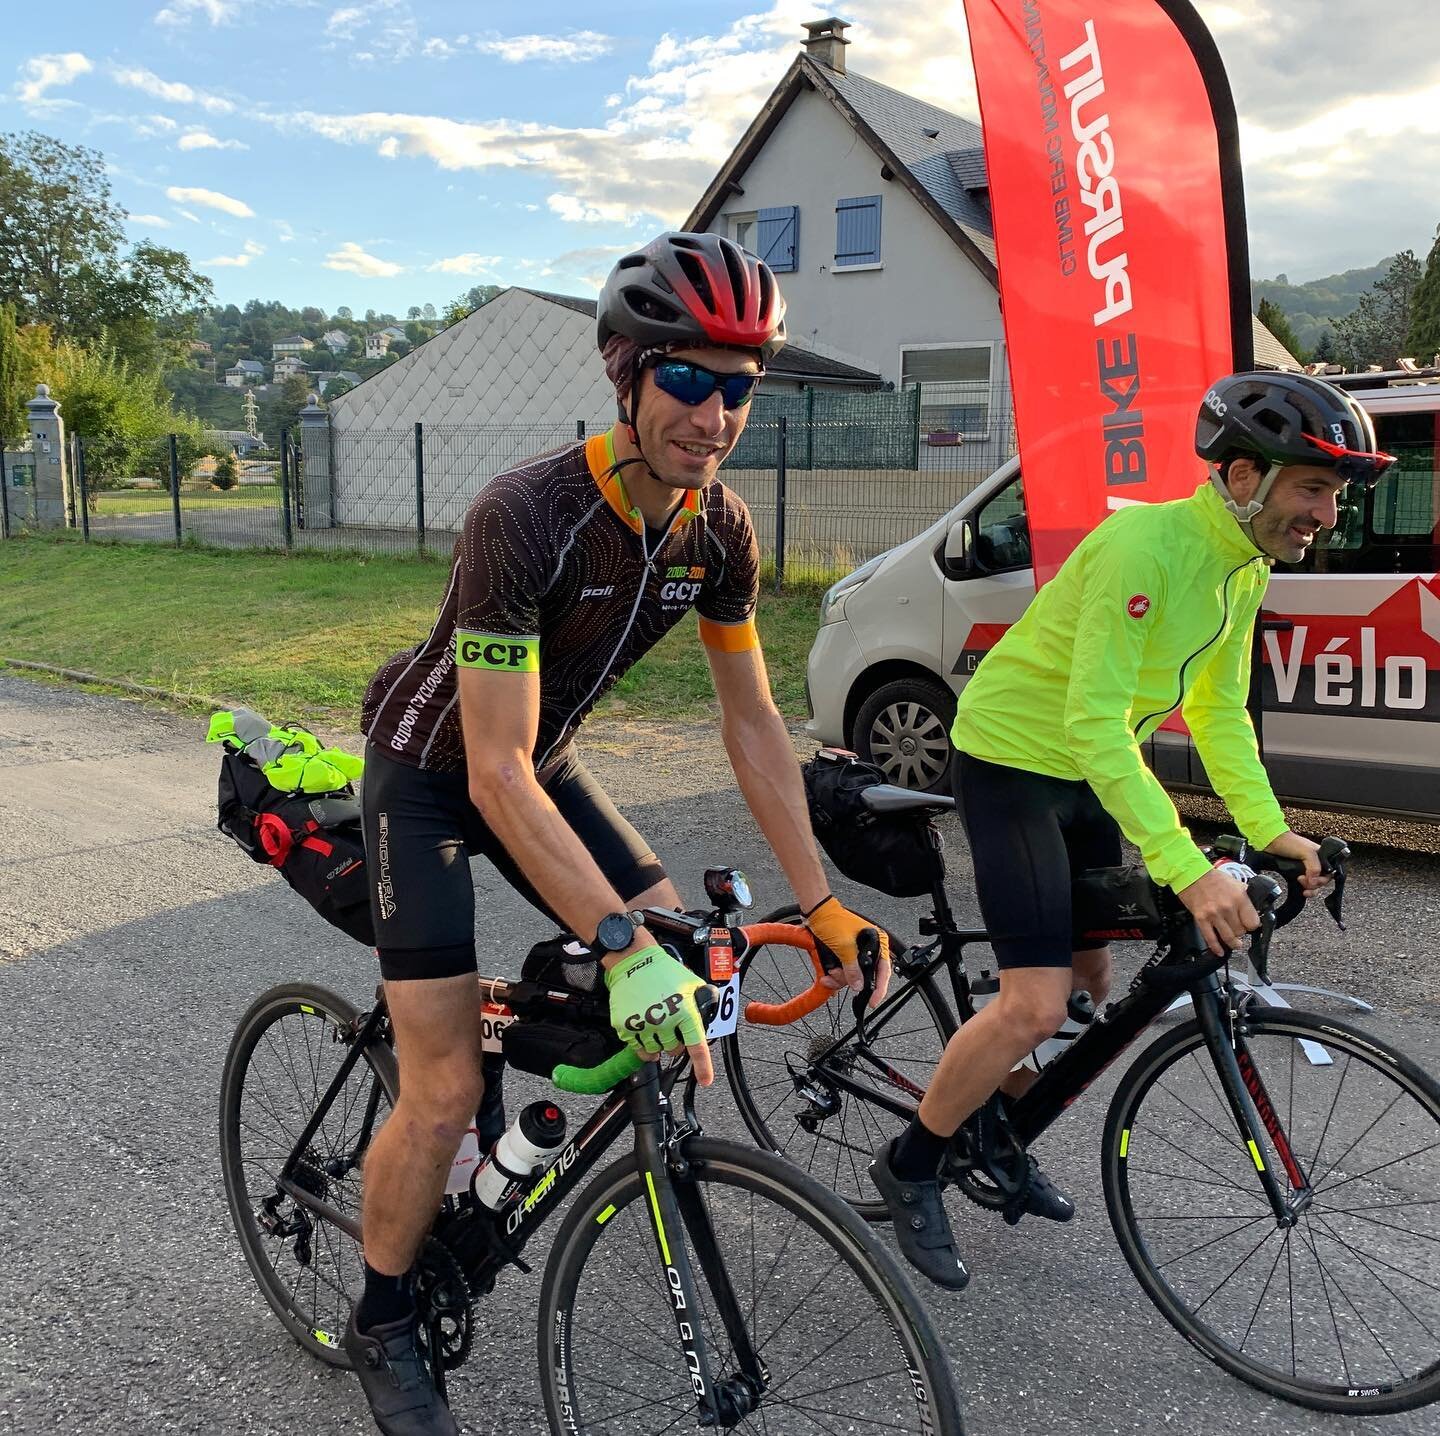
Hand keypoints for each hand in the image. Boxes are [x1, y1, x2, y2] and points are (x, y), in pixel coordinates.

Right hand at [605, 945, 714, 1085]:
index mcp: (684, 1012)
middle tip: (670, 1026)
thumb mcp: (691, 982)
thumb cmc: (664, 970)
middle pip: (673, 1050)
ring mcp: (643, 1025)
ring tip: (655, 1023)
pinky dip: (640, 1042)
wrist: (634, 960)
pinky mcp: (625, 1026)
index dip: (703, 1067)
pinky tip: (642, 1026)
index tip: (706, 1080)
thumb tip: (713, 1009)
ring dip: (657, 1043)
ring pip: (654, 1051)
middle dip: (674, 1042)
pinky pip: (636, 1047)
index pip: (696, 1045)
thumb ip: (703, 999)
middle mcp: (664, 1021)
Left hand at [804, 896, 891, 1007]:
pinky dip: (835, 976)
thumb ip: (853, 968)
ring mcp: (855, 953)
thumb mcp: (845, 947)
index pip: (883, 969)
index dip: (880, 987)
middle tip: (838, 976)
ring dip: (840, 978)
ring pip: (853, 977)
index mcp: (876, 942)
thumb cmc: (833, 921)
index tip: (873, 1001)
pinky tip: (827, 974)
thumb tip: (859, 986)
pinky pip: (843, 973)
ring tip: (830, 972)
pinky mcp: (844, 956)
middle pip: (866, 976)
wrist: (815, 912)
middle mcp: (868, 949)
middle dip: (850, 980)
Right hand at [1176, 867, 1260, 956]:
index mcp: (1239, 897)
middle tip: (1238, 929)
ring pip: (1229, 937)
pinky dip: (1216, 947)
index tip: (1249, 925)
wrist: (1191, 873)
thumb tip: (1254, 910)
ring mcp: (1214, 914)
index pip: (1253, 922)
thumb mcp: (1236, 883)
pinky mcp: (1201, 918)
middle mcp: (1228, 907)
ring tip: (1235, 944)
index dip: (1252, 925)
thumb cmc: (1213, 878)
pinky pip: (1210, 938)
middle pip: (1241, 931)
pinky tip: (1220, 951)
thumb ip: (1246, 898)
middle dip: (1240, 931)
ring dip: (1233, 943)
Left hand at [1263, 830, 1332, 895]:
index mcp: (1322, 857)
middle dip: (1315, 884)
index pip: (1329, 873)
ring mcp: (1306, 869)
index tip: (1314, 880)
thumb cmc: (1289, 842)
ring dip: (1311, 888)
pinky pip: (1306, 885)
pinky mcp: (1297, 874)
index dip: (1323, 879)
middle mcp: (1316, 864)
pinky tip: (1302, 891)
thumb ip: (1314, 866)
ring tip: (1301, 883)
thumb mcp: (1306, 852)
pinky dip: (1305, 889)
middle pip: (1322, 881)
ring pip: (1315, 885)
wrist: (1271, 842)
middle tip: (1303, 879)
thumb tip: (1314, 881)